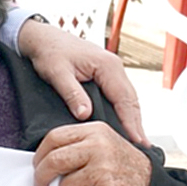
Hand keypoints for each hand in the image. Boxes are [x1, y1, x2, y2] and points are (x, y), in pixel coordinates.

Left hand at [16, 19, 147, 145]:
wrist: (44, 38)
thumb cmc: (50, 51)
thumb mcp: (57, 73)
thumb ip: (72, 93)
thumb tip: (84, 115)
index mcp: (107, 65)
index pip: (124, 98)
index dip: (131, 121)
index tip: (137, 140)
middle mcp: (114, 66)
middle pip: (131, 100)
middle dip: (136, 124)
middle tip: (142, 147)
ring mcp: (112, 71)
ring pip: (127, 98)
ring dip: (132, 118)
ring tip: (136, 141)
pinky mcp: (106, 75)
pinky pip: (119, 96)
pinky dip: (124, 111)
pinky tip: (123, 125)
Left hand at [33, 122, 151, 185]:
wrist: (146, 181)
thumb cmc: (118, 163)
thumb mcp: (100, 141)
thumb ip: (74, 144)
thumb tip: (42, 159)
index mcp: (94, 131)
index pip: (54, 137)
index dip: (40, 154)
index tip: (37, 165)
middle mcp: (99, 147)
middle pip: (55, 161)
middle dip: (42, 177)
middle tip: (41, 185)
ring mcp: (104, 170)